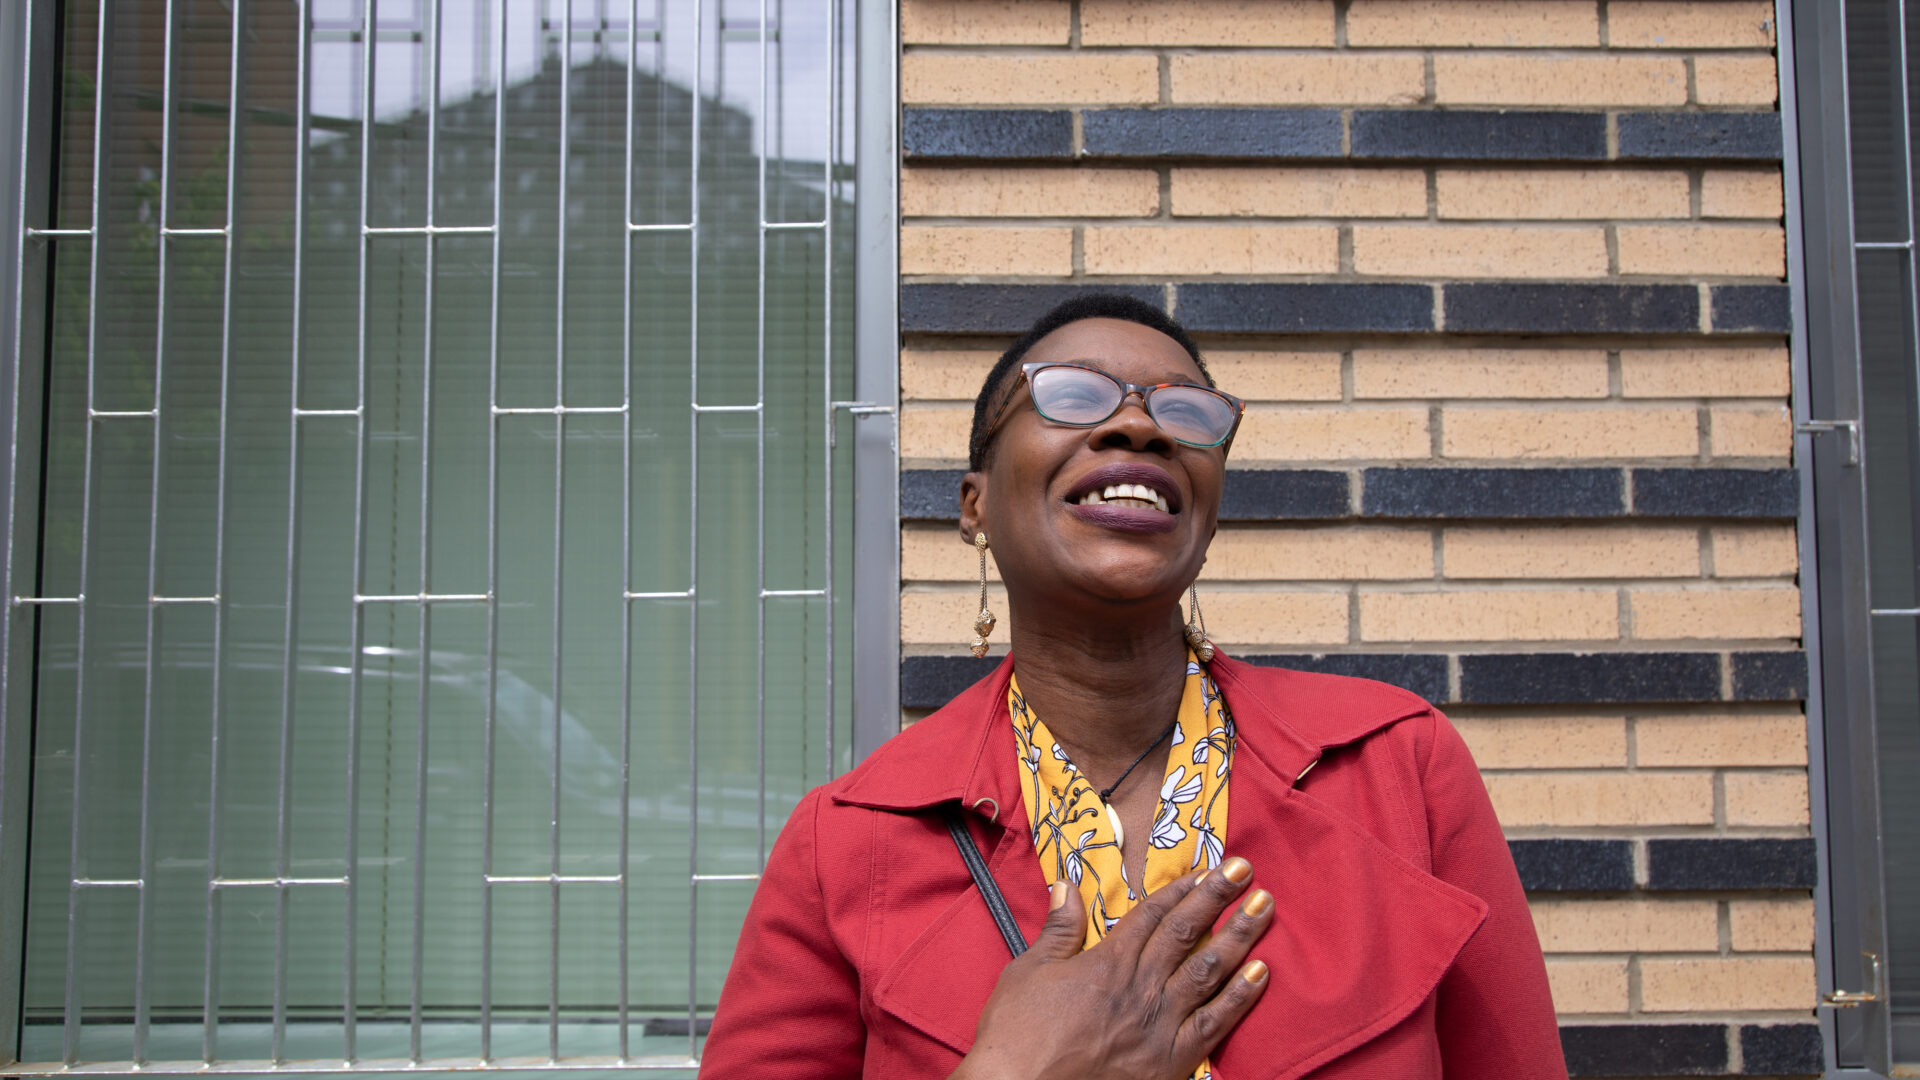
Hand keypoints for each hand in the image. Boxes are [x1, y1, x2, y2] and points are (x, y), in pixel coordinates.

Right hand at [952, 857, 1272, 1079]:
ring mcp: (1160, 1024)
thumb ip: (1058, 930)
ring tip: (1263, 907)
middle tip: (1245, 868)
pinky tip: (1260, 973)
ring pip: (1208, 970)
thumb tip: (1066, 886)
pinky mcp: (1171, 1060)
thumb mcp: (1028, 971)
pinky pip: (1214, 1023)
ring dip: (1239, 936)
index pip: (1153, 915)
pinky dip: (1240, 997)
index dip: (1181, 889)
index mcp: (1107, 962)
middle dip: (1218, 896)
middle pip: (1187, 932)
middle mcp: (1140, 987)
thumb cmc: (1018, 1034)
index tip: (1206, 869)